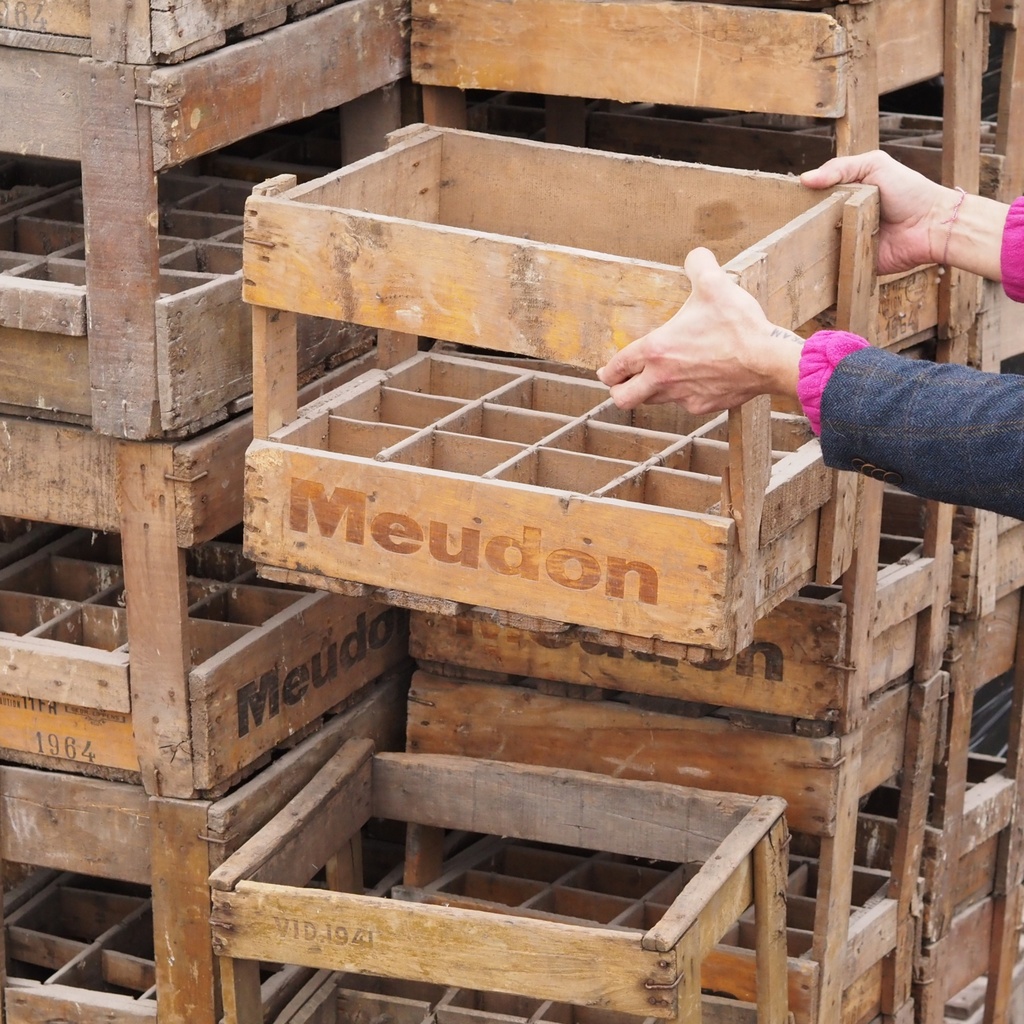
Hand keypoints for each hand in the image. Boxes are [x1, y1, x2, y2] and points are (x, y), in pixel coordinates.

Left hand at [595, 247, 801, 413]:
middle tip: (622, 383)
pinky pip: (683, 404)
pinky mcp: (702, 406)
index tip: (606, 371)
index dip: (607, 371)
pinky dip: (682, 395)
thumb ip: (698, 265)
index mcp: (656, 350)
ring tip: (658, 379)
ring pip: (653, 402)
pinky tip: (693, 381)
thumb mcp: (714, 284)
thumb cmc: (737, 325)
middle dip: (618, 391)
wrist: (767, 359)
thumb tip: (695, 255)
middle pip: (623, 398)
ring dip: (650, 392)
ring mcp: (682, 395)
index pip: (617, 367)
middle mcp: (662, 378)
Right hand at [800, 150, 952, 274]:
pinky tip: (809, 261)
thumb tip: (805, 179)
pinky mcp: (853, 263)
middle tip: (785, 223)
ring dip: (810, 244)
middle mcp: (845, 219)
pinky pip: (833, 266)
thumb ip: (841, 168)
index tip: (783, 200)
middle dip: (802, 223)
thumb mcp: (875, 165)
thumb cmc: (908, 191)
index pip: (817, 197)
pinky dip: (825, 264)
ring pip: (820, 245)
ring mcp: (848, 242)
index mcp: (847, 196)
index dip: (802, 198)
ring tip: (792, 243)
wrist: (930, 225)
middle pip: (814, 223)